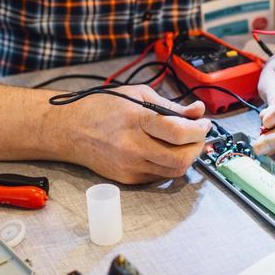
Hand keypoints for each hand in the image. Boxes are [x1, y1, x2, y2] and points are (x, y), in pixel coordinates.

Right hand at [61, 85, 209, 183]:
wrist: (69, 130)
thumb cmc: (102, 107)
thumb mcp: (137, 95)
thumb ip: (171, 106)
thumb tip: (197, 112)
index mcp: (136, 120)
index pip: (178, 132)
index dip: (199, 130)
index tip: (204, 124)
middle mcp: (133, 147)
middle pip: (181, 158)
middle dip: (198, 148)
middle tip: (198, 137)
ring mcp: (130, 166)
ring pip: (174, 171)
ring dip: (186, 158)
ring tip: (184, 143)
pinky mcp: (128, 179)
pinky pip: (160, 175)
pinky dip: (169, 165)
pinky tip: (164, 151)